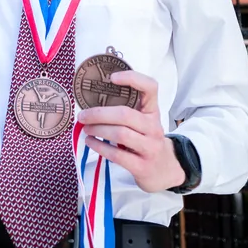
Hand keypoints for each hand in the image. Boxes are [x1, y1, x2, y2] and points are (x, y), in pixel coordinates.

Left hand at [77, 70, 185, 192]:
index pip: (150, 87)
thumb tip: (90, 102)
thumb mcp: (143, 121)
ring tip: (86, 128)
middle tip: (83, 115)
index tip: (111, 78)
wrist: (164, 170)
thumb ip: (127, 110)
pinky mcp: (142, 166)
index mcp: (153, 111)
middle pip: (125, 114)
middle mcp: (154, 127)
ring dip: (98, 130)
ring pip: (120, 134)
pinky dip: (100, 147)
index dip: (132, 78)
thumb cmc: (146, 139)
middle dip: (99, 114)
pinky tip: (90, 142)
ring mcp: (150, 147)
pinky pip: (117, 155)